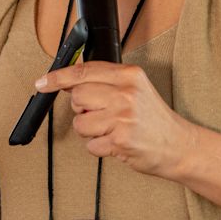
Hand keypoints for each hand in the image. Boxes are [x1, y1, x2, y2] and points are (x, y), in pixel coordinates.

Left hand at [35, 61, 196, 178]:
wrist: (179, 145)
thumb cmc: (154, 119)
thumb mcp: (136, 89)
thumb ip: (106, 81)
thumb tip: (68, 80)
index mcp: (130, 75)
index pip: (84, 71)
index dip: (58, 77)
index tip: (42, 82)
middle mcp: (126, 93)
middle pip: (78, 97)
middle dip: (83, 109)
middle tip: (101, 114)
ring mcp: (123, 117)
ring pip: (81, 124)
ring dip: (90, 131)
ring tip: (111, 130)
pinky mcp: (120, 141)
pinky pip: (91, 145)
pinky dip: (100, 147)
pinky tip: (117, 143)